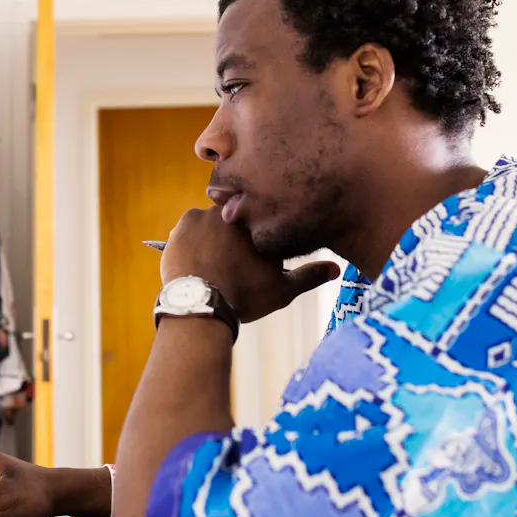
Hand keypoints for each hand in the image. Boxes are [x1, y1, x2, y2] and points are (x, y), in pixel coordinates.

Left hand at [160, 207, 338, 322]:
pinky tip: (195, 265)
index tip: (252, 263)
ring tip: (210, 269)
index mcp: (257, 222)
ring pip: (210, 227)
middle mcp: (231, 211)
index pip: (260, 225)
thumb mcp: (282, 289)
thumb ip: (309, 276)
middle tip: (230, 268)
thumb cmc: (245, 296)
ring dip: (211, 242)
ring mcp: (202, 216)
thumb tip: (336, 269)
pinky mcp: (180, 228)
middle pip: (234, 224)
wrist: (201, 304)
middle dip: (233, 241)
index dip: (257, 245)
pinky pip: (187, 232)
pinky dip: (191, 245)